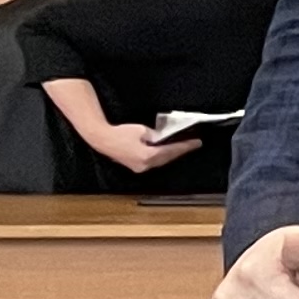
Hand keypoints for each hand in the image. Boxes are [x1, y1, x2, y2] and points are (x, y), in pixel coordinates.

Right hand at [77, 113, 202, 176]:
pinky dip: (162, 156)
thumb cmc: (120, 132)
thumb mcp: (143, 130)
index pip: (171, 151)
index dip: (185, 146)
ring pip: (161, 161)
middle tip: (193, 144)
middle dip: (181, 151)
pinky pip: (153, 162)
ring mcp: (140, 168)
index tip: (197, 142)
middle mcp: (145, 165)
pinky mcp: (135, 166)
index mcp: (147, 156)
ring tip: (183, 147)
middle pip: (168, 158)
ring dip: (172, 154)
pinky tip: (167, 151)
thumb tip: (166, 138)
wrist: (101, 138)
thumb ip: (157, 136)